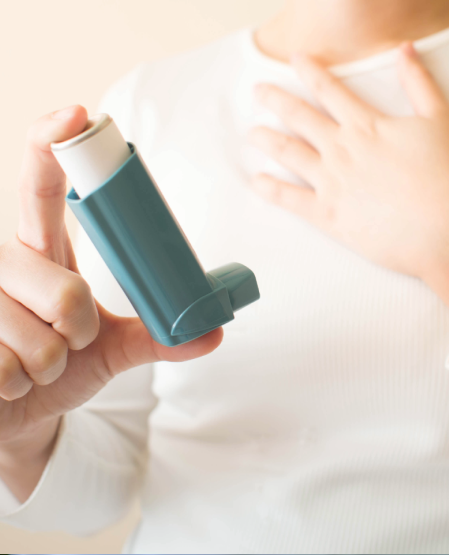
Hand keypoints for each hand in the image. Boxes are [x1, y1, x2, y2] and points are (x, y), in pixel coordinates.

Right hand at [0, 106, 222, 499]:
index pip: (42, 187)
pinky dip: (21, 386)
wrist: (21, 408)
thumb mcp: (112, 345)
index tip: (78, 114)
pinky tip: (8, 382)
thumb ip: (157, 334)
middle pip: (67, 290)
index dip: (51, 144)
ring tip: (38, 362)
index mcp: (42, 249)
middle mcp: (4, 263)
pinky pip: (8, 371)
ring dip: (53, 363)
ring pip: (44, 339)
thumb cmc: (63, 363)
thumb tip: (213, 331)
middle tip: (70, 338)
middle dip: (81, 329)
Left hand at [249, 43, 448, 301]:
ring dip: (267, 139)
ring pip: (289, 153)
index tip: (294, 60)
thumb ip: (418, 83)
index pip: (330, 89)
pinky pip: (290, 199)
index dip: (310, 71)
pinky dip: (270, 190)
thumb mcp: (438, 119)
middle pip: (300, 117)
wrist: (442, 228)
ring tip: (253, 133)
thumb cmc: (444, 176)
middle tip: (258, 92)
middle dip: (276, 100)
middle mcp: (341, 149)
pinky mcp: (327, 214)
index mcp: (366, 125)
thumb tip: (404, 50)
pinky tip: (257, 182)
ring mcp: (330, 181)